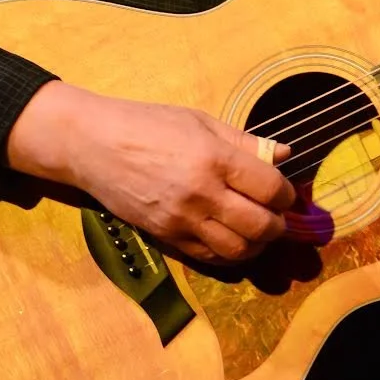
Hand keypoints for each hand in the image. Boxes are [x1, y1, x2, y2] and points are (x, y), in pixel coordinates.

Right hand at [7, 82, 295, 262]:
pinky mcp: (166, 238)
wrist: (93, 145)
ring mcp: (182, 221)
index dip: (286, 194)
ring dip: (257, 244)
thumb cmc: (148, 124)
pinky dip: (229, 253)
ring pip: (238, 250)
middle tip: (278, 216)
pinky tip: (231, 239)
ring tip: (258, 231)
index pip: (269, 188)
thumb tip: (284, 154)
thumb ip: (245, 141)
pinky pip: (209, 258)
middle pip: (260, 226)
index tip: (285, 192)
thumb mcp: (200, 121)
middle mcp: (201, 194)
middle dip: (278, 225)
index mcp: (214, 158)